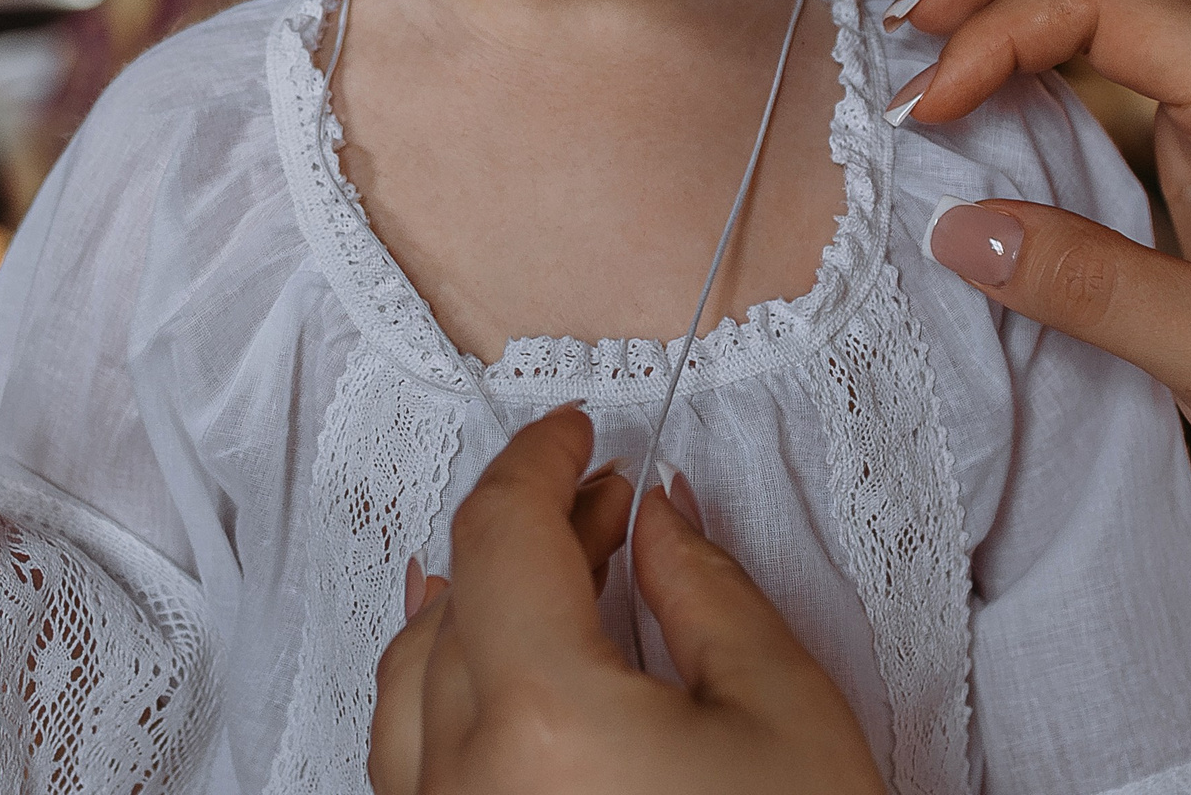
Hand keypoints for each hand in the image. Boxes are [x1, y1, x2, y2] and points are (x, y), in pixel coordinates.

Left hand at [369, 408, 883, 794]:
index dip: (538, 461)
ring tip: (536, 570)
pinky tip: (480, 677)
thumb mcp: (783, 713)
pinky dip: (439, 700)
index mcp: (537, 722)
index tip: (577, 431)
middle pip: (453, 606)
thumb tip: (652, 516)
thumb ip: (706, 589)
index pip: (500, 536)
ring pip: (407, 691)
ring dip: (467, 612)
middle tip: (603, 504)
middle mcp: (457, 790)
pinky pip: (407, 773)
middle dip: (527, 535)